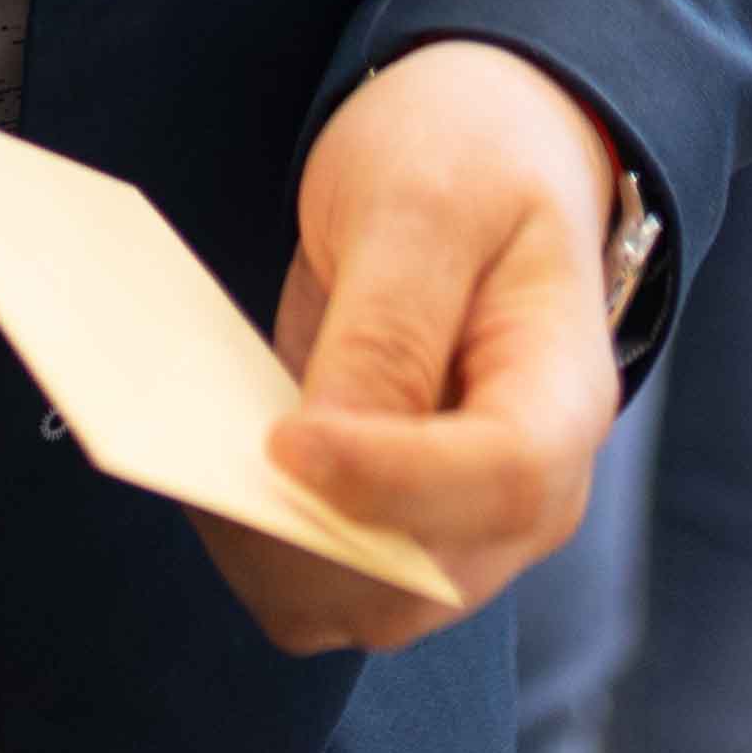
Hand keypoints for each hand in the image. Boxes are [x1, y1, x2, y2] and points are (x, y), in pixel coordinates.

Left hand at [193, 40, 624, 657]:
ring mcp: (461, 524)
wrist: (484, 150)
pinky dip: (253, 544)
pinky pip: (315, 580)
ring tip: (188, 452)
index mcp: (563, 396)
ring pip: (355, 602)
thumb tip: (315, 455)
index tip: (282, 442)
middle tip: (193, 454)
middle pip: (419, 578)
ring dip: (262, 551)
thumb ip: (385, 330)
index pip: (500, 479)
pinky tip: (206, 463)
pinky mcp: (391, 525)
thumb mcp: (424, 206)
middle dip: (299, 537)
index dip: (388, 480)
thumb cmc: (467, 160)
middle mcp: (528, 493)